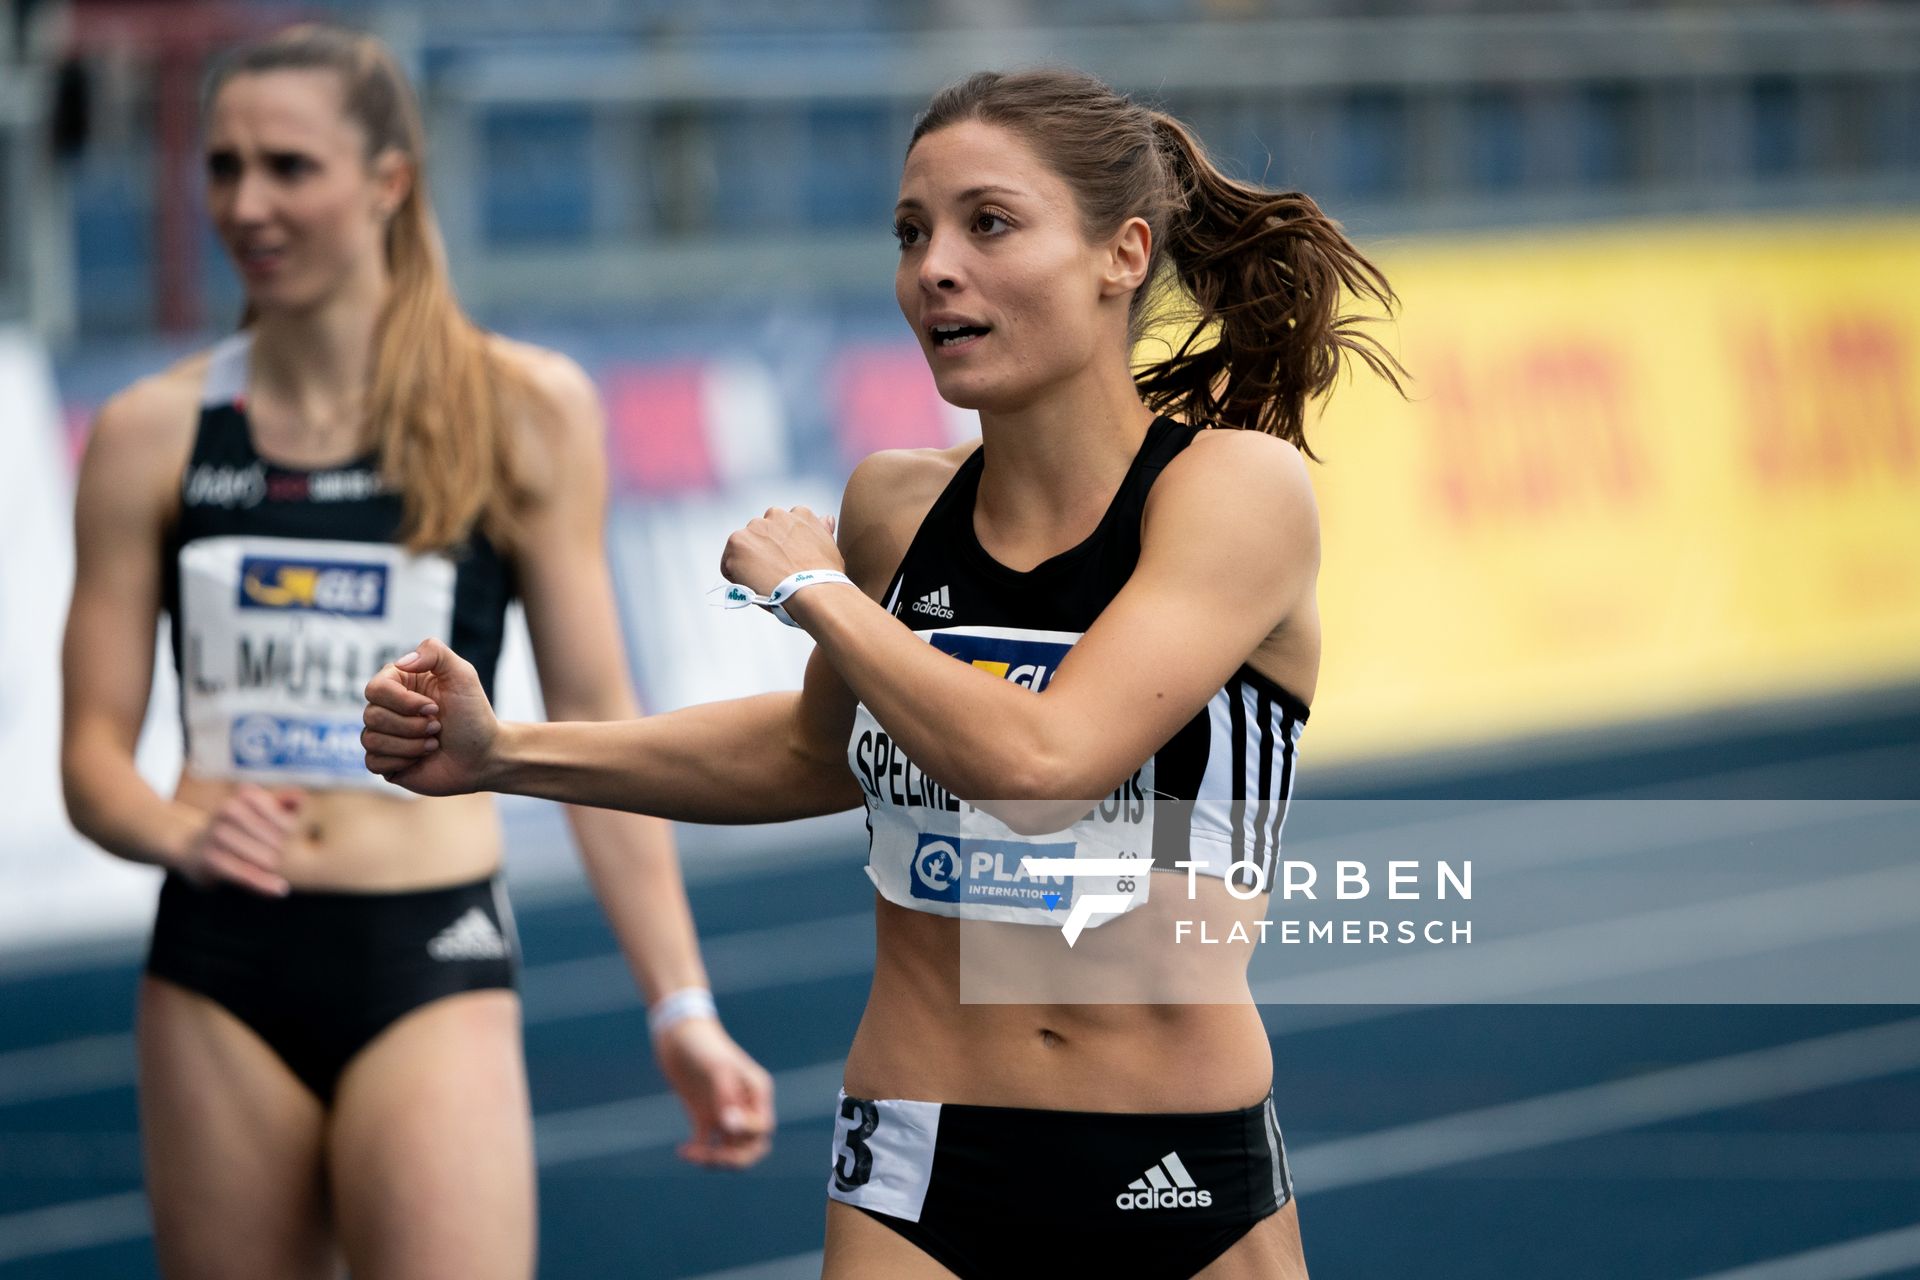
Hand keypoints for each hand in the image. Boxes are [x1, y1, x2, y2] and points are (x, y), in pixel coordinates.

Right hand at [177, 784, 301, 895]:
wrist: (192, 847)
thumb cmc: (236, 828)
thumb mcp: (256, 811)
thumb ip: (282, 804)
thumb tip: (301, 798)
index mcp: (245, 796)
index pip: (287, 822)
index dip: (293, 836)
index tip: (289, 840)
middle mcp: (230, 811)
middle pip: (278, 842)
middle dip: (282, 853)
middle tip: (277, 857)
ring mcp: (218, 834)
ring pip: (265, 859)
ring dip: (272, 869)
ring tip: (271, 869)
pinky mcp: (211, 859)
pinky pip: (245, 874)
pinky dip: (264, 883)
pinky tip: (280, 889)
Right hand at [362, 637, 497, 796]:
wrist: (483, 754)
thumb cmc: (472, 714)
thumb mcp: (462, 675)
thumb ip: (435, 652)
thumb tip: (401, 662)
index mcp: (398, 683)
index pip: (376, 689)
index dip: (404, 702)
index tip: (435, 707)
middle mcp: (385, 707)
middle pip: (372, 715)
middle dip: (412, 726)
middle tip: (437, 727)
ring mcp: (383, 735)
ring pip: (372, 740)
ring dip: (411, 745)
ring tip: (434, 743)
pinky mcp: (384, 761)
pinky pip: (373, 762)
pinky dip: (402, 762)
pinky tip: (421, 758)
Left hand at [654, 1018, 776, 1168]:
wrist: (676, 1034)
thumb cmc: (702, 1045)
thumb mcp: (717, 1068)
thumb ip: (727, 1097)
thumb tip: (732, 1126)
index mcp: (756, 1093)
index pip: (762, 1127)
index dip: (747, 1133)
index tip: (724, 1123)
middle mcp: (745, 1106)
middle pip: (752, 1147)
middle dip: (735, 1159)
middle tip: (712, 1158)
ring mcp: (725, 1113)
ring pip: (731, 1150)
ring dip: (715, 1159)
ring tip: (693, 1154)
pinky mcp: (704, 1117)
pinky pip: (708, 1145)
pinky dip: (698, 1153)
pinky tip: (682, 1150)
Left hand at [720, 506, 840, 596]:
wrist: (814, 592)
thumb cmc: (825, 577)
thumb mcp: (829, 548)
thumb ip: (822, 530)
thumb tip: (826, 518)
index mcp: (799, 513)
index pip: (782, 526)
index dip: (782, 547)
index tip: (786, 563)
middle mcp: (775, 514)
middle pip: (761, 533)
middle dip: (763, 551)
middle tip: (773, 574)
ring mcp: (755, 528)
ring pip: (744, 547)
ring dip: (748, 562)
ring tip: (763, 583)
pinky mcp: (737, 543)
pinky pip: (729, 563)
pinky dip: (735, 576)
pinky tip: (752, 587)